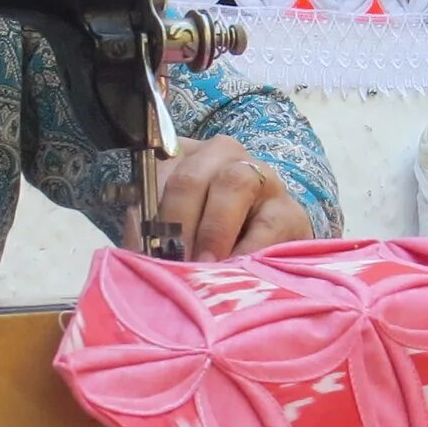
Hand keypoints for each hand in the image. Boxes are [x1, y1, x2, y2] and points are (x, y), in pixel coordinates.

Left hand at [154, 135, 311, 260]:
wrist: (266, 253)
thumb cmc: (206, 243)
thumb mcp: (172, 235)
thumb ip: (151, 236)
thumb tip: (138, 251)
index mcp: (182, 157)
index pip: (154, 172)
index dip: (146, 211)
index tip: (142, 248)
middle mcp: (221, 156)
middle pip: (191, 177)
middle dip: (179, 223)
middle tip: (174, 261)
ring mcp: (260, 176)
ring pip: (234, 183)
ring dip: (214, 229)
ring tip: (205, 266)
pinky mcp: (289, 210)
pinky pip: (268, 223)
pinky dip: (248, 249)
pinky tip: (236, 270)